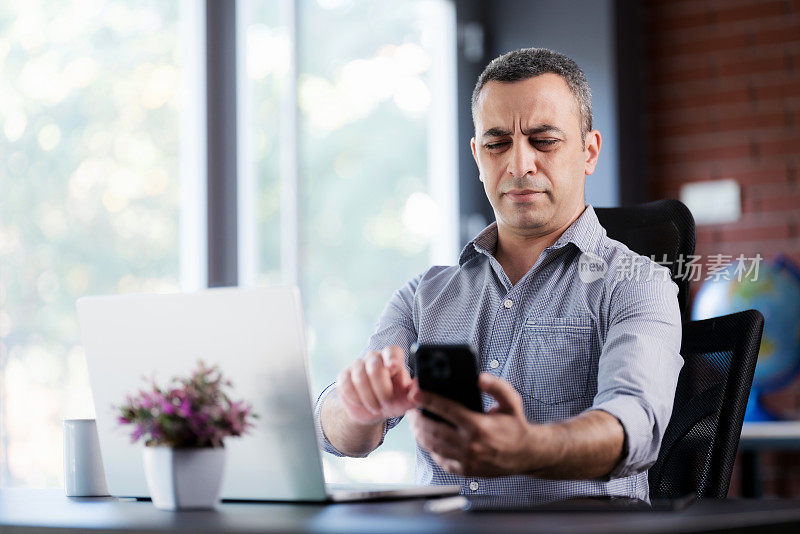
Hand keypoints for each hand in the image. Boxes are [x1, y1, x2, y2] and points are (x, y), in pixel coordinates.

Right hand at [335, 345, 416, 425]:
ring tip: (376, 407)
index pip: (392, 351)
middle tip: (386, 403)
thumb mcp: (407, 399)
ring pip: (360, 377)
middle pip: (375, 366)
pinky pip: (346, 384)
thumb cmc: (394, 400)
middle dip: (381, 389)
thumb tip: (420, 387)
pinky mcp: (344, 375)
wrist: (373, 411)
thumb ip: (416, 392)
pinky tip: (362, 403)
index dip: (392, 358)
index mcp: (392, 358)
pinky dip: (355, 398)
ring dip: (369, 397)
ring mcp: (357, 365)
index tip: (394, 368)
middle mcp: (375, 357)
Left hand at [408, 373, 535, 476]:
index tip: (415, 393)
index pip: (446, 410)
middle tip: (411, 409)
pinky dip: (431, 449)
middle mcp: (471, 445)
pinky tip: (428, 439)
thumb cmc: (516, 426)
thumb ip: (496, 387)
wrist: (527, 455)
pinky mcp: (466, 471)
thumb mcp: (511, 401)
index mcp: (479, 426)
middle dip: (417, 419)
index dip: (427, 400)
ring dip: (420, 434)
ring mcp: (467, 460)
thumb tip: (479, 377)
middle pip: (434, 430)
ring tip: (415, 423)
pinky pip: (441, 460)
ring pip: (434, 446)